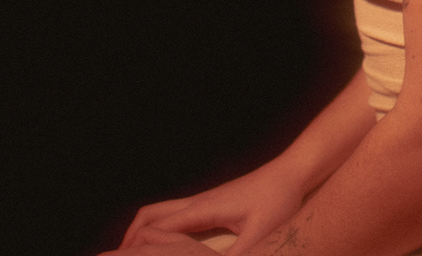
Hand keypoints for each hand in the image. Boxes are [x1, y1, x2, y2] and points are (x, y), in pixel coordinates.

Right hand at [118, 161, 306, 252]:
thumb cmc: (279, 199)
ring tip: (135, 254)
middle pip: (150, 215)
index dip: (136, 245)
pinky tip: (166, 247)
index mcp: (204, 208)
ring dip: (143, 231)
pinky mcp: (212, 203)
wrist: (291, 173)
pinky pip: (175, 215)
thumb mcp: (262, 233)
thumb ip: (239, 254)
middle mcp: (198, 202)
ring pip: (160, 212)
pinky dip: (160, 228)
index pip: (157, 227)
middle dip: (130, 238)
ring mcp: (203, 201)